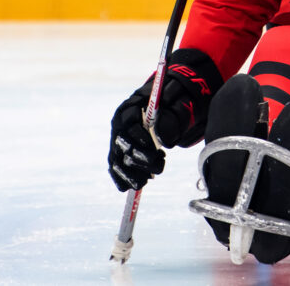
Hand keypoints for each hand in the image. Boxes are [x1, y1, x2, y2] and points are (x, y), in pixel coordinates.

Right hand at [107, 48, 222, 191]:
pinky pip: (115, 168)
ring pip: (118, 158)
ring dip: (131, 172)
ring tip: (147, 179)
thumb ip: (171, 115)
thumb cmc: (169, 103)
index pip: (128, 121)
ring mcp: (117, 140)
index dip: (139, 136)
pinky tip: (129, 187)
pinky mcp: (118, 153)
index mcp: (129, 107)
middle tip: (159, 166)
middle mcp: (119, 125)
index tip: (155, 147)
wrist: (163, 108)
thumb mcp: (175, 103)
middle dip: (139, 157)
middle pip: (123, 143)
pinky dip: (121, 178)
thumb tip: (164, 138)